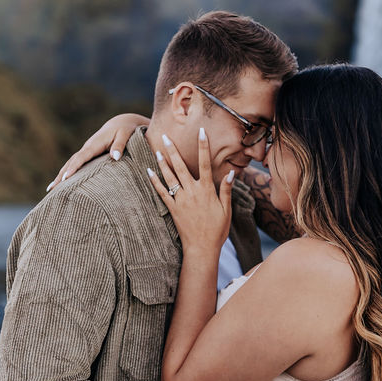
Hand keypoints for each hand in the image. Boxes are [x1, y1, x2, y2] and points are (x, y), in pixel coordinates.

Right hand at [46, 112, 148, 190]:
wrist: (121, 123)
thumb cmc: (125, 129)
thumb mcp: (125, 135)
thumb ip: (120, 145)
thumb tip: (115, 157)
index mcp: (94, 144)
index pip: (81, 157)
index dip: (73, 168)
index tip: (66, 178)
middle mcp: (87, 147)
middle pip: (71, 162)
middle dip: (61, 175)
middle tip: (52, 188)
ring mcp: (86, 151)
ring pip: (70, 163)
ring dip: (61, 175)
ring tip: (51, 189)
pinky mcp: (88, 155)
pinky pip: (76, 164)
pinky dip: (67, 173)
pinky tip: (62, 183)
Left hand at [148, 128, 233, 255]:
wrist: (202, 249)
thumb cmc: (217, 230)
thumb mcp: (226, 210)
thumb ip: (227, 190)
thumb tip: (232, 173)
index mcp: (207, 190)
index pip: (206, 163)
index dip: (203, 146)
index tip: (201, 132)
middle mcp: (192, 192)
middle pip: (181, 166)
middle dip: (173, 150)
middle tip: (165, 136)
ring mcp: (181, 200)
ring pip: (170, 177)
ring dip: (163, 163)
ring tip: (157, 150)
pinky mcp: (172, 209)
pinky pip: (162, 193)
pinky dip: (155, 182)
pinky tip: (149, 172)